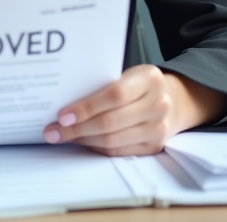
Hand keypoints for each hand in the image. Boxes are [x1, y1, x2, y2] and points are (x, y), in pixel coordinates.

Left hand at [42, 65, 226, 155]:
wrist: (173, 100)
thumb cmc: (140, 85)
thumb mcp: (128, 74)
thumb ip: (104, 84)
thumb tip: (65, 101)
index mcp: (150, 79)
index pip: (114, 95)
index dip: (86, 107)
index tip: (62, 115)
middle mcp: (158, 104)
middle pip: (110, 122)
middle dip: (76, 129)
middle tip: (53, 131)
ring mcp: (159, 128)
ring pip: (112, 141)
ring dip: (82, 140)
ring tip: (62, 136)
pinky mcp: (154, 146)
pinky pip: (118, 152)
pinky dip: (95, 148)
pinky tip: (81, 141)